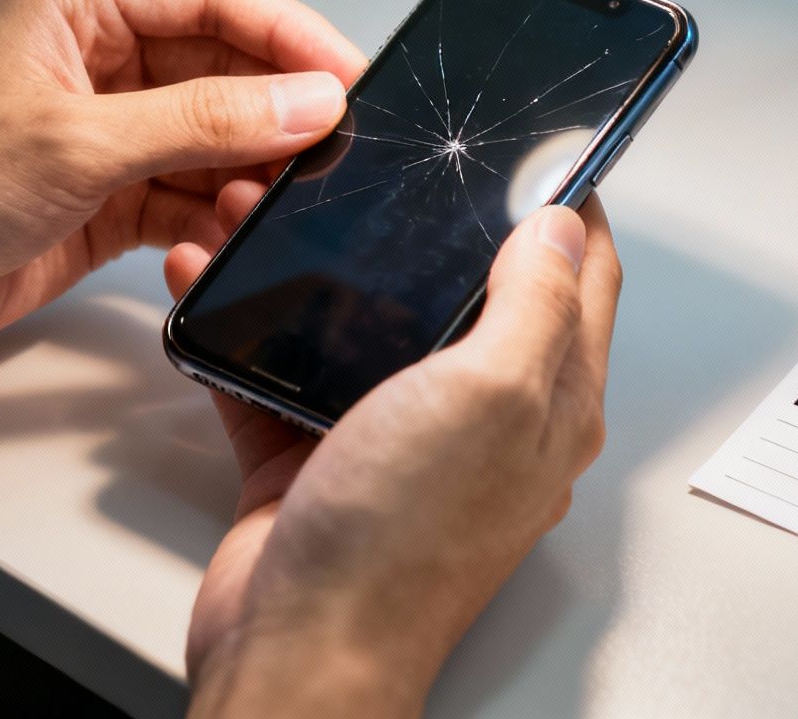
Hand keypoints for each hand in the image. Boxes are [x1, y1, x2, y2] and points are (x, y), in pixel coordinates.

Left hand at [0, 0, 366, 365]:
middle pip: (222, 63)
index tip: (353, 80)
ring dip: (249, 172)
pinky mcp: (96, 191)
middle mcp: (90, 51)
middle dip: (279, 110)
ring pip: (211, 133)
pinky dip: (215, 216)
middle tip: (340, 153)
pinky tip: (231, 237)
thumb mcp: (75, 145)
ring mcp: (96, 124)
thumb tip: (306, 101)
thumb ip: (201, 121)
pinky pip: (185, 190)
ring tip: (279, 207)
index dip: (292, 34)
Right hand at [168, 198, 620, 717]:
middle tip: (387, 164)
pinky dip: (248, 325)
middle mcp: (477, 418)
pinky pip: (282, 368)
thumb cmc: (400, 546)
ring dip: (321, 262)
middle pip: (465, 290)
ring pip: (364, 319)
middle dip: (422, 219)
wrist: (295, 649)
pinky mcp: (313, 454)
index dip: (566, 205)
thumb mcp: (489, 396)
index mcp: (545, 403)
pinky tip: (216, 283)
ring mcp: (395, 436)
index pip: (581, 280)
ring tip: (275, 208)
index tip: (536, 148)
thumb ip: (533, 304)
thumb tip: (565, 224)